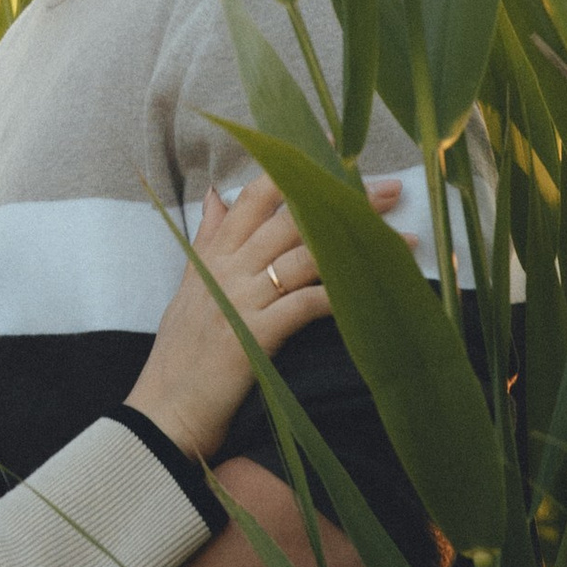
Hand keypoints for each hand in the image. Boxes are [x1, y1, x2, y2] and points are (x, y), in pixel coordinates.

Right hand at [126, 174, 403, 465]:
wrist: (164, 411)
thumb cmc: (179, 356)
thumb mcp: (189, 288)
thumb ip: (207, 240)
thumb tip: (215, 194)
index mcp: (213, 255)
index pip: (254, 197)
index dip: (294, 170)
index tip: (336, 156)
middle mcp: (228, 269)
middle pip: (291, 220)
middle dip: (342, 201)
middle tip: (390, 192)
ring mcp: (240, 300)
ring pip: (304, 256)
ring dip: (355, 247)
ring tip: (401, 242)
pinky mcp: (254, 335)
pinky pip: (304, 304)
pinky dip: (338, 295)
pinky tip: (370, 291)